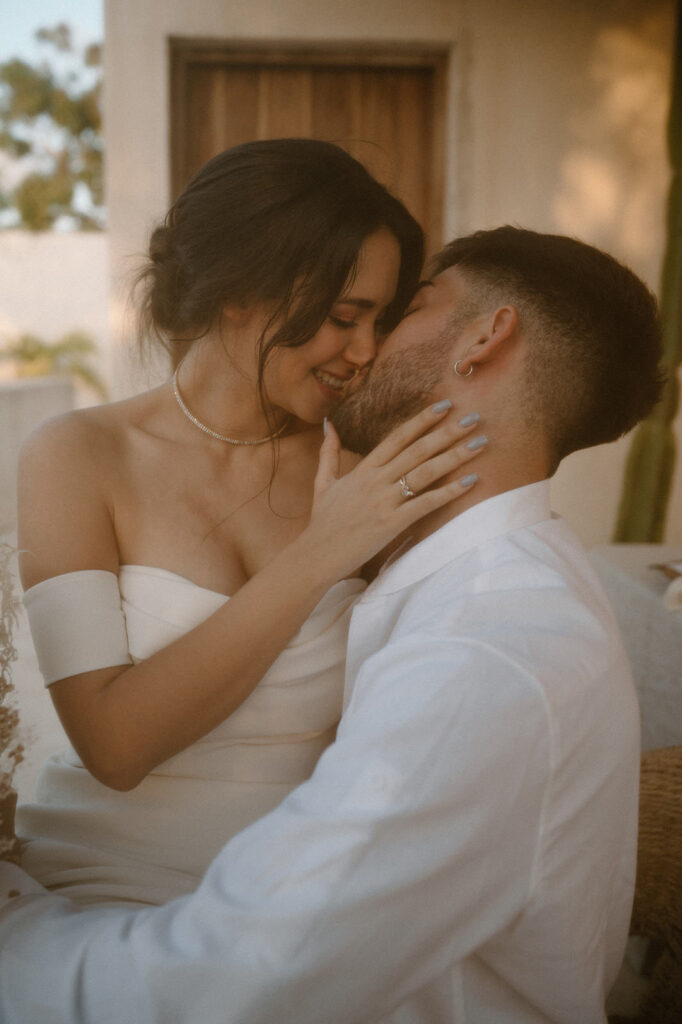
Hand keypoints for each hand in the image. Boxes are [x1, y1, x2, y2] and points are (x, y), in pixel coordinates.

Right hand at [305, 403, 485, 579]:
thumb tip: (329, 424)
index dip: (422, 420)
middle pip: (417, 450)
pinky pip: (425, 503)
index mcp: (363, 470)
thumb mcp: (322, 482)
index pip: (397, 437)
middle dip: (447, 432)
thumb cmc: (322, 522)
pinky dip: (449, 492)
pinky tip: (470, 481)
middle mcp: (376, 481)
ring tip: (479, 443)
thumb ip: (329, 452)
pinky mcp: (391, 523)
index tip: (444, 405)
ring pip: (425, 472)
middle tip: (473, 418)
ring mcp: (384, 501)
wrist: (316, 555)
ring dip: (455, 456)